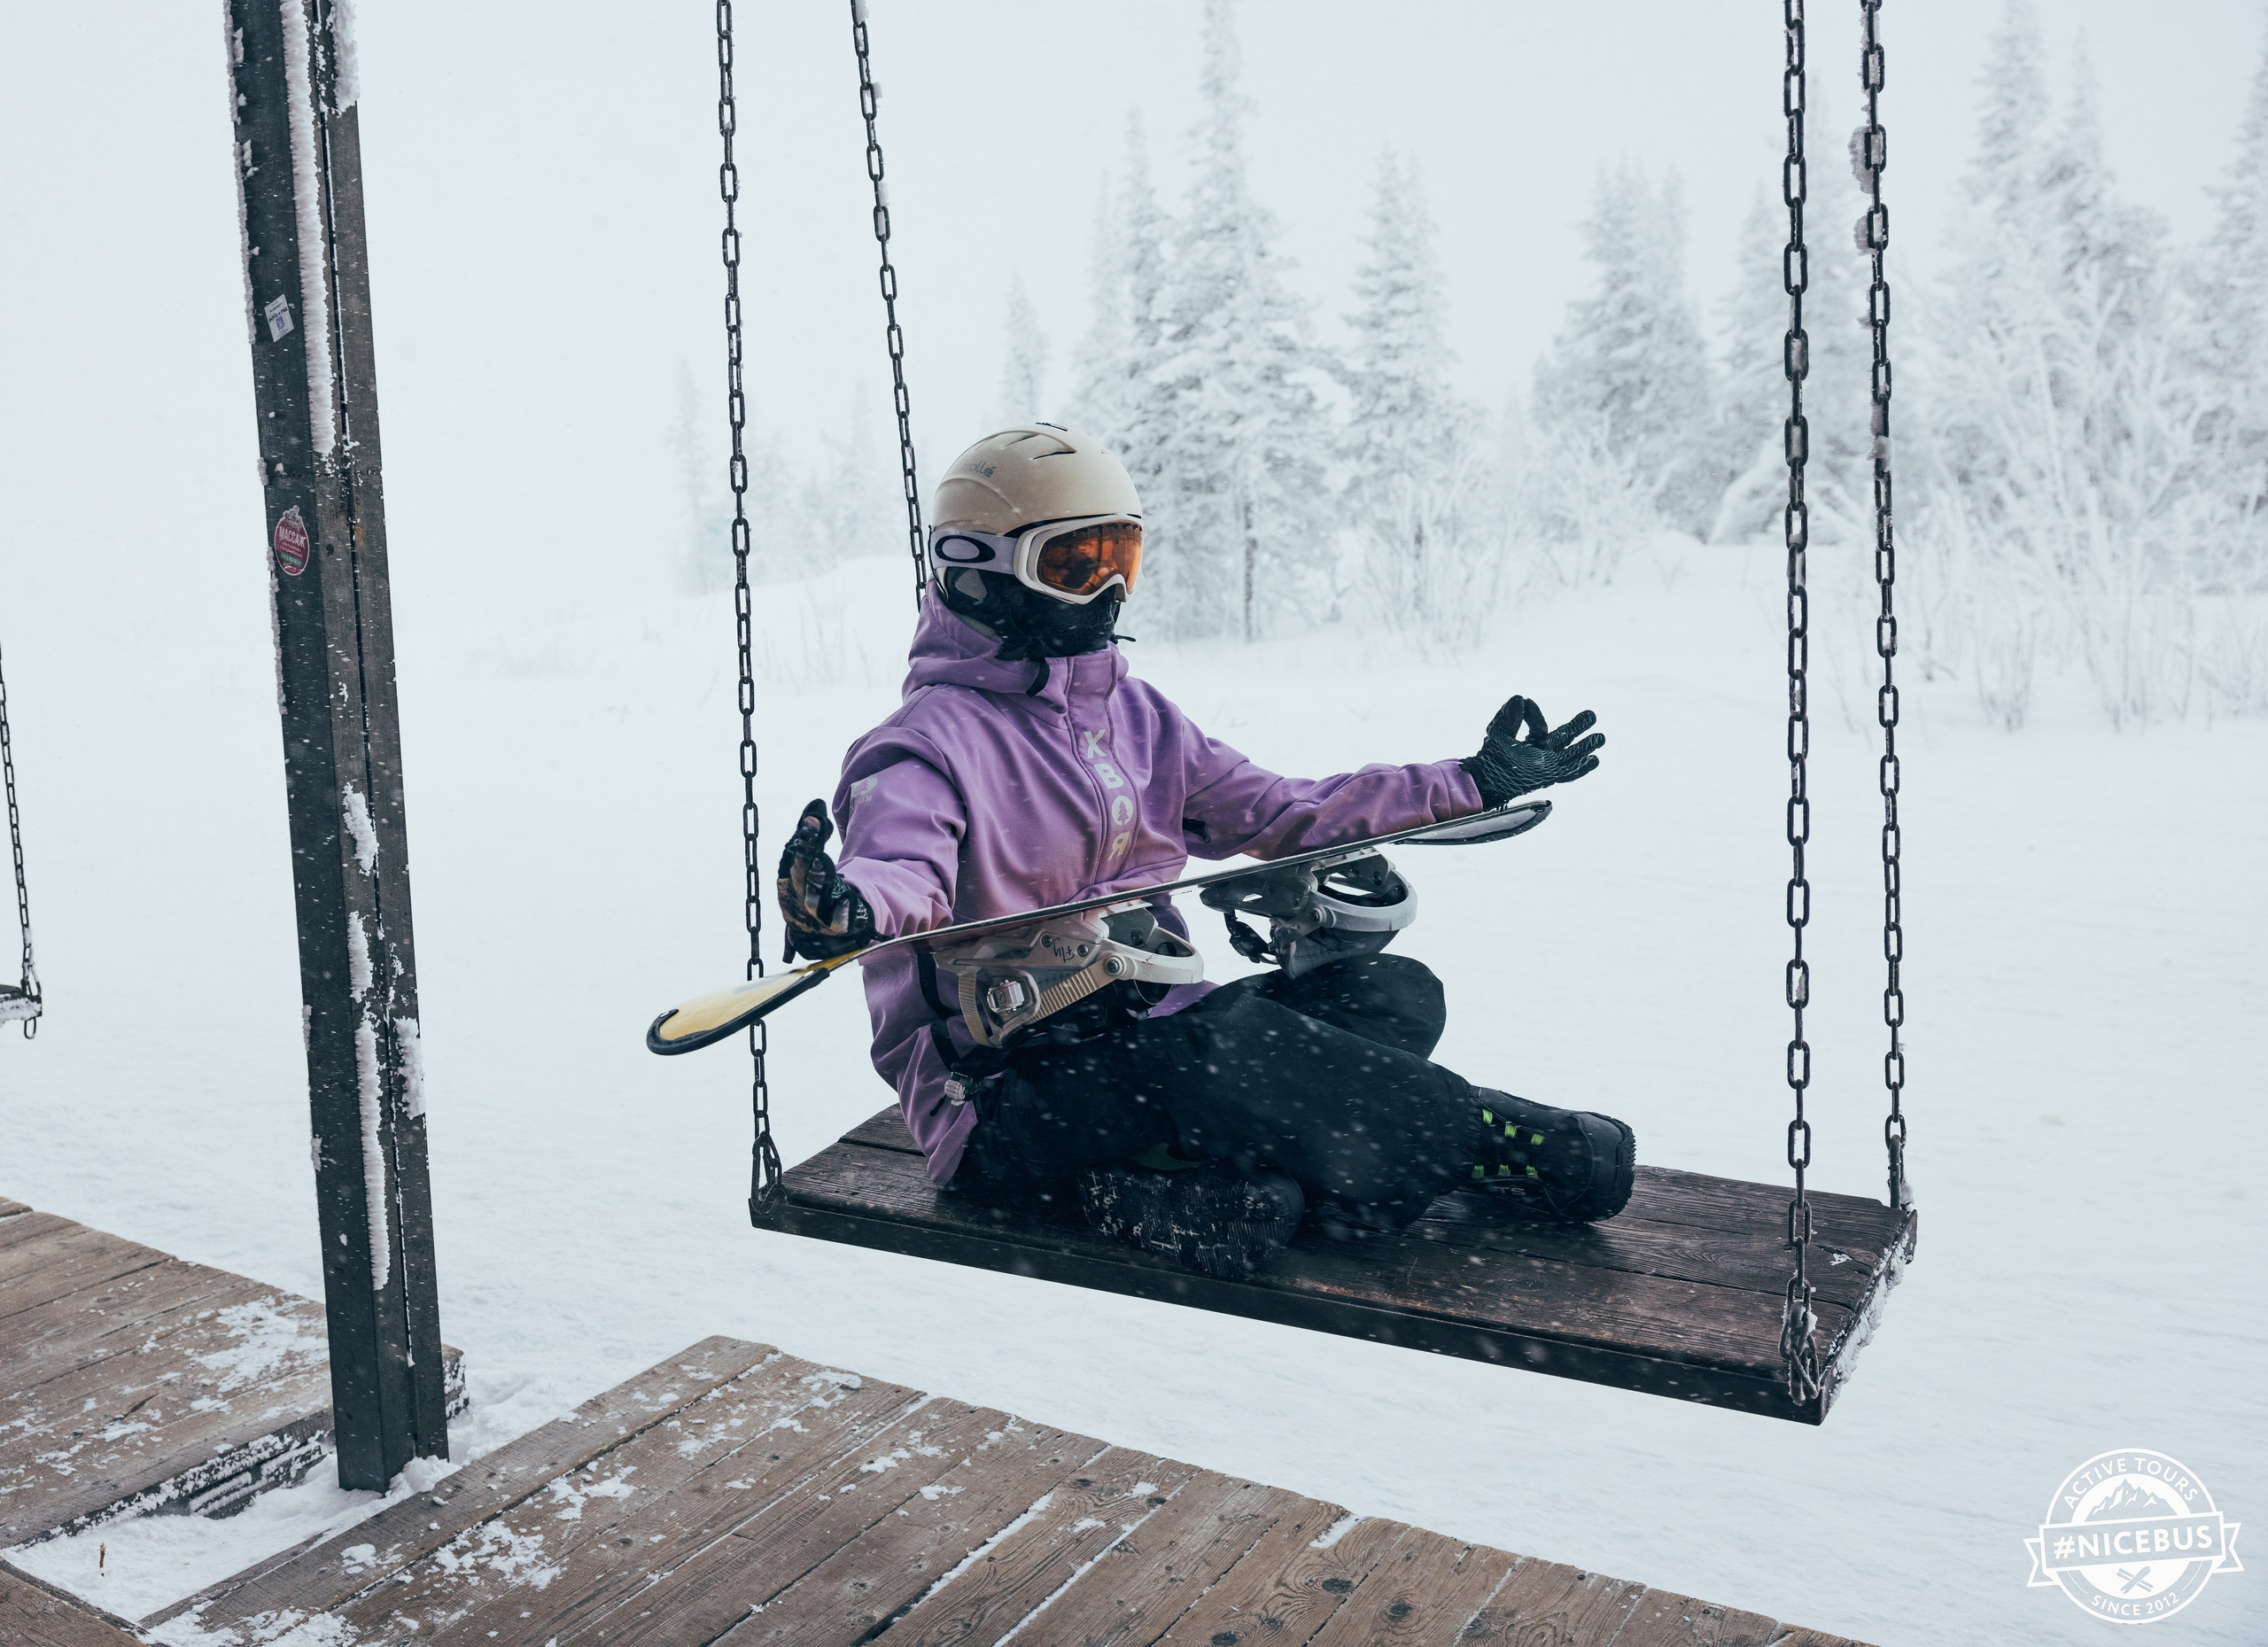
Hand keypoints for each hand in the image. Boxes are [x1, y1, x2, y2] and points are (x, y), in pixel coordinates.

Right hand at [777, 798, 876, 961]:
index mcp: (790, 878)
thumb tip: (817, 802)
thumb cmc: (811, 886)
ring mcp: (815, 913)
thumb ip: (814, 832)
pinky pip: (836, 922)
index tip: (813, 819)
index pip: (793, 856)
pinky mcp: (835, 927)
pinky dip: (840, 912)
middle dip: (805, 852)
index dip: (803, 838)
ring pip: (813, 896)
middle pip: (800, 873)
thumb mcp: (810, 859)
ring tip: (823, 858)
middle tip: (812, 829)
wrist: (816, 930)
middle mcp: (798, 895)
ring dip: (817, 877)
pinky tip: (846, 898)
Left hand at [1461, 696, 1604, 806]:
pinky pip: (1568, 774)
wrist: (1486, 779)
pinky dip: (1581, 768)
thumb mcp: (1499, 731)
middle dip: (1579, 728)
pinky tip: (1594, 760)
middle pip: (1565, 739)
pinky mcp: (1548, 778)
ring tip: (1601, 737)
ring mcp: (1547, 767)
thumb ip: (1510, 716)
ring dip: (1585, 747)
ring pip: (1571, 756)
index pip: (1543, 729)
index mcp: (1533, 743)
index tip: (1526, 708)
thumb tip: (1521, 698)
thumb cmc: (1490, 757)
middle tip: (1592, 715)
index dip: (1536, 718)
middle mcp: (1543, 755)